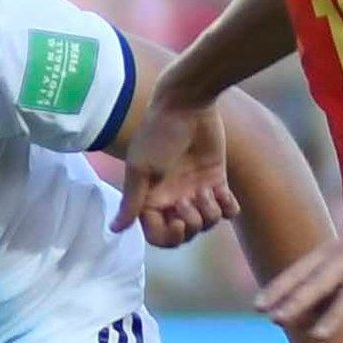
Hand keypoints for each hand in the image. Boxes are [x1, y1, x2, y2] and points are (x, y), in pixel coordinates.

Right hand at [108, 98, 238, 247]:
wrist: (186, 104)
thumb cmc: (158, 133)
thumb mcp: (140, 168)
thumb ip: (132, 202)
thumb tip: (114, 229)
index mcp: (152, 199)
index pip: (158, 235)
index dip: (169, 238)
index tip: (177, 223)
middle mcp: (173, 199)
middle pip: (186, 234)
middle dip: (191, 225)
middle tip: (189, 201)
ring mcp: (196, 191)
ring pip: (208, 224)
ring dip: (210, 213)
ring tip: (205, 191)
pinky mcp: (217, 181)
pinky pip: (228, 210)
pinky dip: (228, 207)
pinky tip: (222, 193)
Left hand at [253, 231, 342, 339]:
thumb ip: (326, 302)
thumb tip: (293, 322)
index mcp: (336, 252)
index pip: (303, 271)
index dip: (280, 288)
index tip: (258, 307)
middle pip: (321, 278)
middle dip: (297, 299)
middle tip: (277, 319)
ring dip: (334, 313)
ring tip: (317, 336)